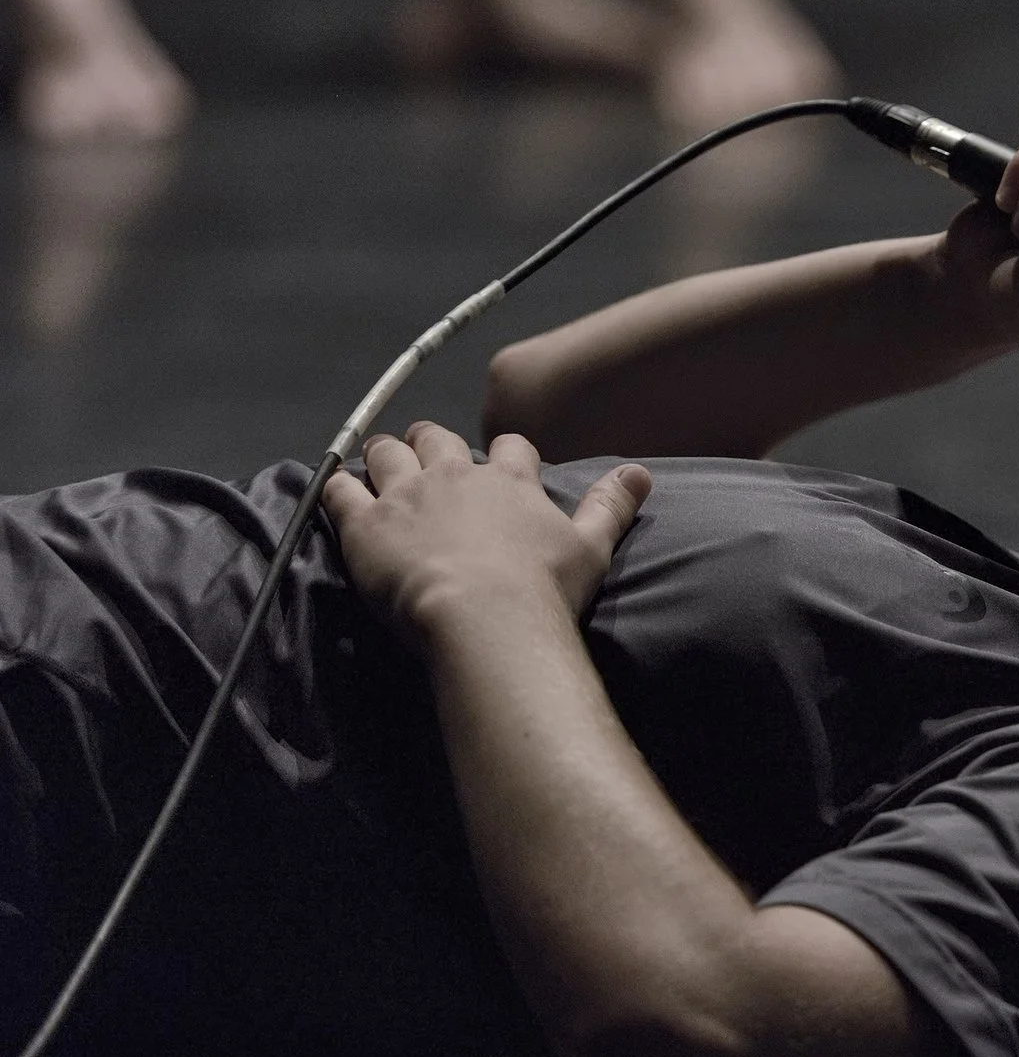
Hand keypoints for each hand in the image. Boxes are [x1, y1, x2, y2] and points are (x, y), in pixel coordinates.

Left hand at [321, 422, 650, 639]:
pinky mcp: (365, 523)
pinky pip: (340, 489)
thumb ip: (612, 505)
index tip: (500, 470)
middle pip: (435, 438)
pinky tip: (337, 489)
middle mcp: (455, 476)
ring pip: (387, 452)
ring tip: (380, 466)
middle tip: (427, 459)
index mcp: (510, 481)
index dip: (503, 457)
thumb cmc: (544, 590)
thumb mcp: (592, 547)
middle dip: (430, 443)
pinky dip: (338, 485)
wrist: (487, 618)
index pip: (508, 448)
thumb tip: (643, 473)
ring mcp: (406, 495)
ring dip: (384, 455)